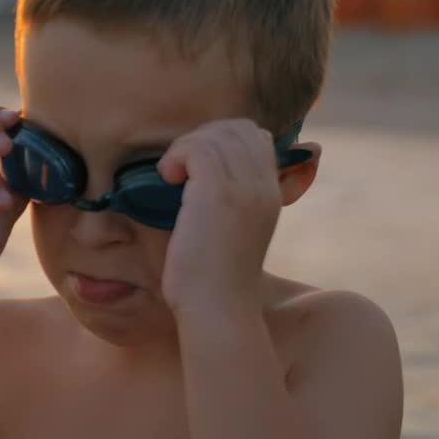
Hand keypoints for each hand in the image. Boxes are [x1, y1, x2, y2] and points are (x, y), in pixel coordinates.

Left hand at [157, 119, 281, 316]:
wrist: (217, 310)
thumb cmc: (214, 279)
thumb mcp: (232, 233)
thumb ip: (228, 202)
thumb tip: (197, 178)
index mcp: (271, 194)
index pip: (255, 137)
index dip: (221, 140)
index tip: (195, 166)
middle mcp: (263, 186)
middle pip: (238, 128)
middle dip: (203, 137)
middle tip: (181, 168)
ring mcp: (244, 188)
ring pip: (216, 134)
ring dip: (186, 147)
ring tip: (172, 176)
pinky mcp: (218, 194)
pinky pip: (197, 148)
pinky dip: (176, 156)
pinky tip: (167, 178)